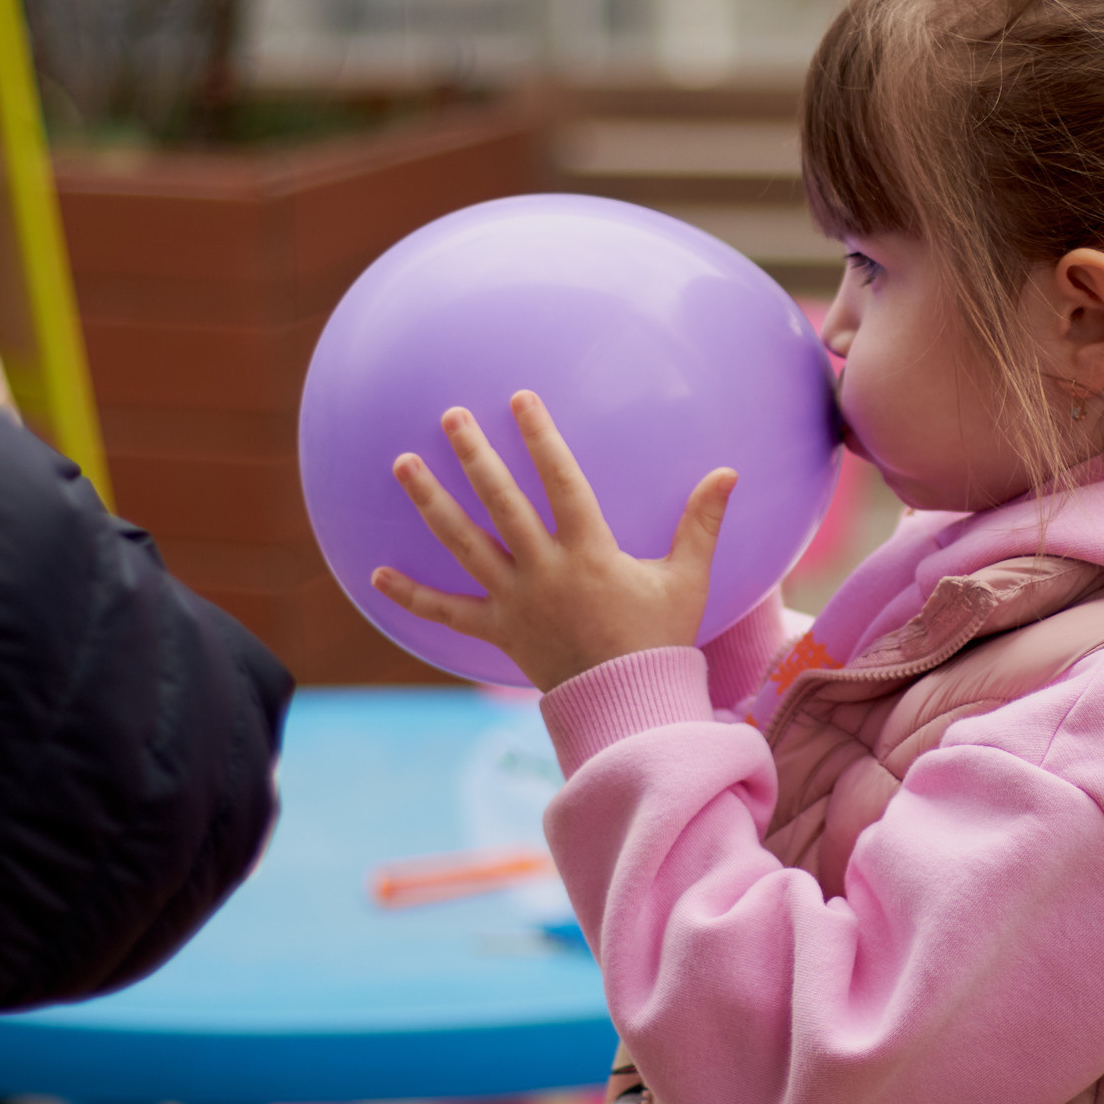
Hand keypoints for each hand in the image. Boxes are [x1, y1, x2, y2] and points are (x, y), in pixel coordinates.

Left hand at [371, 390, 735, 691]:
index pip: (561, 482)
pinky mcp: (497, 630)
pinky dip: (410, 595)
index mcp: (590, 552)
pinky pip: (446, 612)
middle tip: (451, 416)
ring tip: (402, 463)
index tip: (521, 399)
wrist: (627, 704)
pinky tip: (374, 573)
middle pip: (501, 503)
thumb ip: (701, 523)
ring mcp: (515, 600)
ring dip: (431, 502)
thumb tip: (729, 472)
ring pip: (464, 544)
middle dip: (475, 455)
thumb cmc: (660, 638)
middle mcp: (545, 571)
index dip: (542, 438)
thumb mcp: (688, 580)